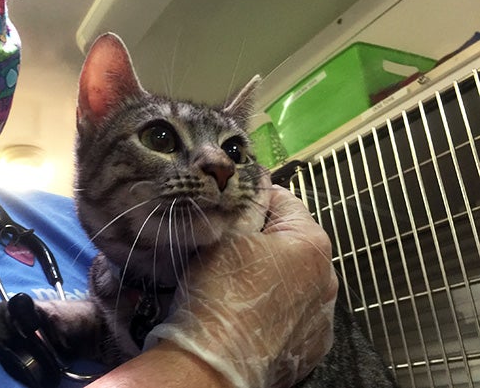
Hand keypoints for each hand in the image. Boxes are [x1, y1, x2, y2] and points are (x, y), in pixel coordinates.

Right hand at [147, 184, 337, 387]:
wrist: (215, 363)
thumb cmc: (219, 296)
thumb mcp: (227, 233)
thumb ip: (246, 200)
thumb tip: (256, 179)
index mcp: (311, 243)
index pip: (284, 200)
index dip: (253, 201)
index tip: (231, 212)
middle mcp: (328, 278)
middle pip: (291, 241)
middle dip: (263, 241)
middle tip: (227, 252)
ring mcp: (323, 317)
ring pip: (293, 279)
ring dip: (271, 276)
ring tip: (236, 288)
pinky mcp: (312, 347)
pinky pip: (294, 314)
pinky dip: (275, 310)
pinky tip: (249, 313)